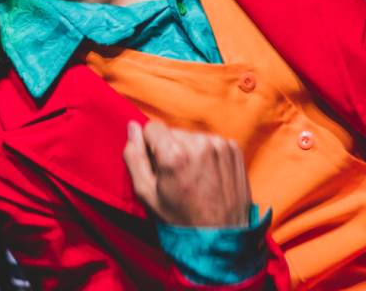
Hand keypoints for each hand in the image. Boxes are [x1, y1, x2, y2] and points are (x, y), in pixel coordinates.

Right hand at [123, 120, 250, 227]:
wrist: (221, 237)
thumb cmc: (180, 219)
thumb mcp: (146, 194)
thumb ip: (134, 156)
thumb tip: (132, 127)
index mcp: (174, 154)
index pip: (152, 127)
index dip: (150, 146)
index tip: (158, 166)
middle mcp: (199, 143)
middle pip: (173, 132)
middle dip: (171, 149)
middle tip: (177, 177)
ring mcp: (219, 145)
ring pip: (192, 137)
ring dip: (190, 152)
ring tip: (194, 179)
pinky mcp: (233, 149)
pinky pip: (210, 142)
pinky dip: (207, 155)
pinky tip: (209, 177)